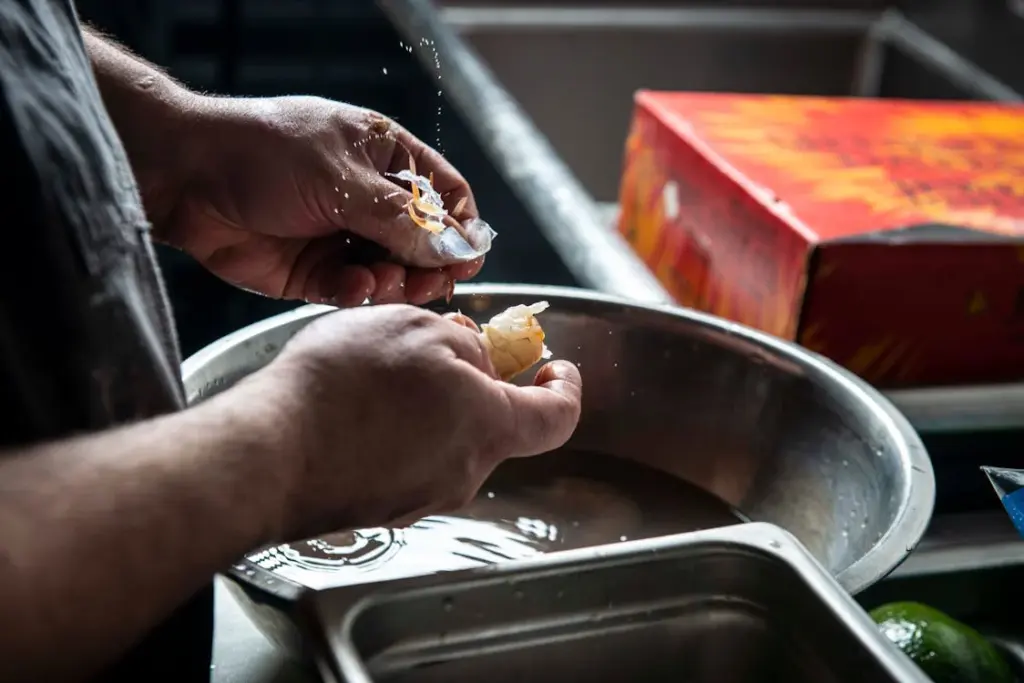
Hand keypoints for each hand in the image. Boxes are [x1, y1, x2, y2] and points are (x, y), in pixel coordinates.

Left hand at [155, 95, 482, 306]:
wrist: (185, 178)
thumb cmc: (263, 153)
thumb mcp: (341, 179)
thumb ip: (402, 220)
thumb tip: (458, 248)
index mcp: (385, 158)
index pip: (445, 194)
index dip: (461, 227)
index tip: (467, 258)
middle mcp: (369, 199)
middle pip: (424, 242)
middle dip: (428, 265)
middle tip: (427, 283)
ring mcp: (342, 236)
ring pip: (392, 273)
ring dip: (393, 282)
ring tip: (379, 281)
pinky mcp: (314, 272)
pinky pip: (352, 291)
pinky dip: (355, 294)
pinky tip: (347, 288)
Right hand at [240, 305, 582, 540]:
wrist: (268, 453)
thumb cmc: (343, 387)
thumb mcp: (415, 327)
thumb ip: (464, 342)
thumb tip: (474, 358)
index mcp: (488, 427)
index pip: (558, 417)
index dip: (565, 389)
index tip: (555, 368)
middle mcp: (464, 473)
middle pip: (492, 424)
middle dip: (475, 383)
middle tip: (436, 348)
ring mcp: (421, 496)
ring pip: (446, 440)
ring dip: (429, 405)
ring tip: (378, 373)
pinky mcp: (383, 506)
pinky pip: (407, 461)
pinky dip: (396, 431)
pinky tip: (355, 407)